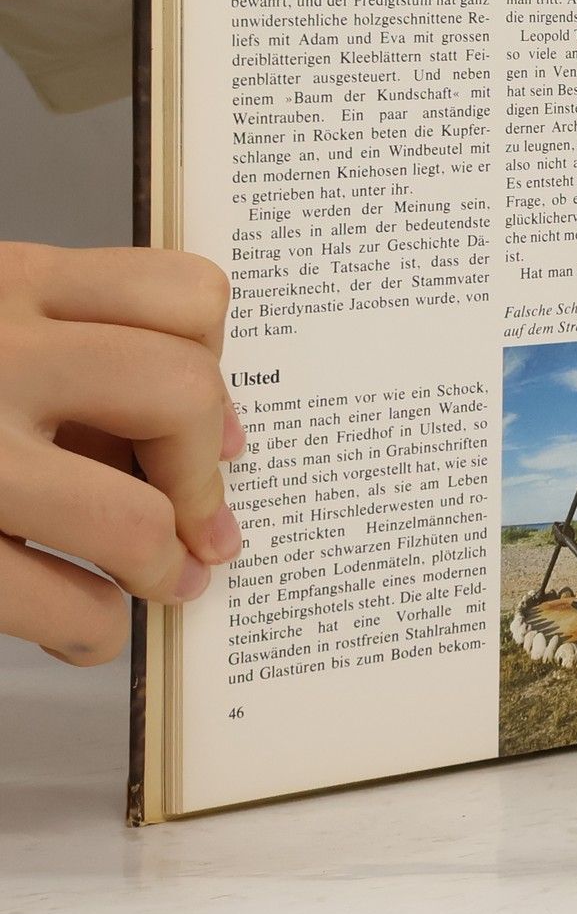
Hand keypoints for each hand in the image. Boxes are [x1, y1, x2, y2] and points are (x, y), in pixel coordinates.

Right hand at [0, 243, 242, 664]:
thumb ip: (74, 353)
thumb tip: (215, 442)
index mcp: (9, 284)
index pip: (186, 296)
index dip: (218, 364)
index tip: (209, 422)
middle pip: (180, 394)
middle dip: (205, 472)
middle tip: (201, 519)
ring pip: (129, 517)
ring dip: (162, 567)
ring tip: (161, 580)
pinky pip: (58, 603)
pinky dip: (91, 629)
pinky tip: (82, 626)